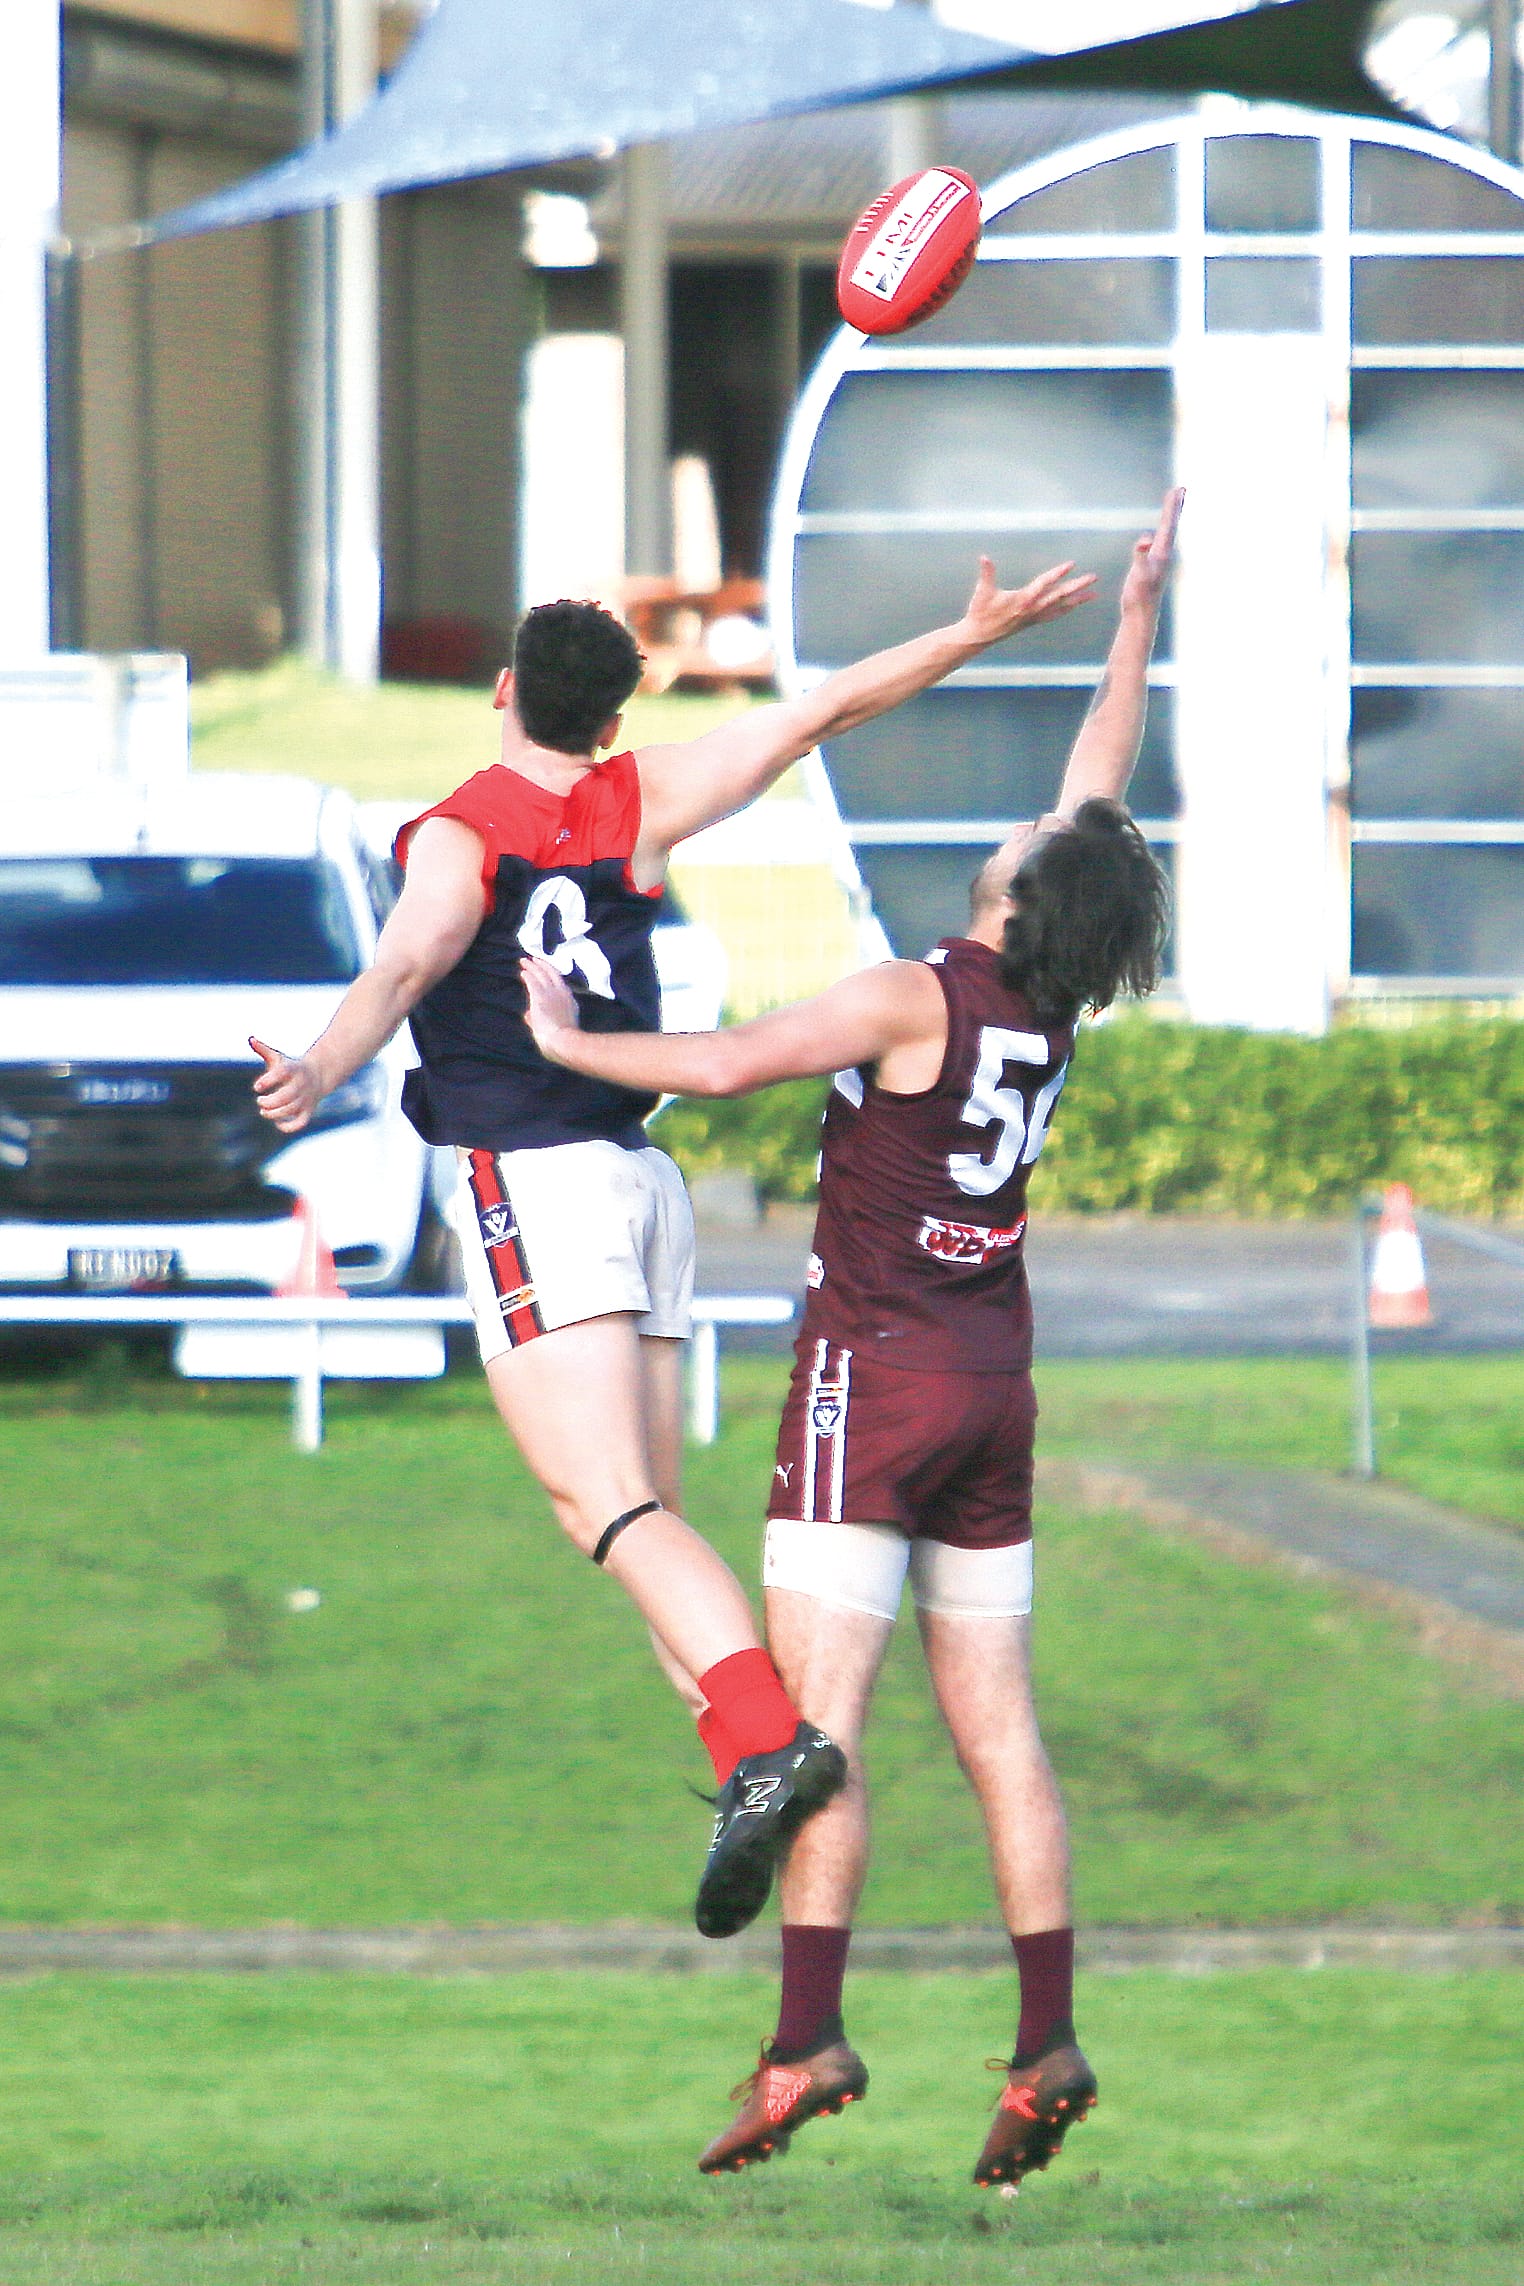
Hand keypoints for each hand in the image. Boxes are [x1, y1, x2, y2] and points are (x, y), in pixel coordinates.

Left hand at [250, 1036, 320, 1133]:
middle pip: (288, 1096)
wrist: (318, 1077)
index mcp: (294, 1070)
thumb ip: (264, 1050)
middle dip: (271, 1102)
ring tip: (263, 1111)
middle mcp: (301, 1084)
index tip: (256, 1087)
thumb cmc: (291, 1069)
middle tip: (260, 1100)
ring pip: (292, 1109)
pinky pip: (301, 1122)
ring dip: (275, 1113)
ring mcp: (306, 1099)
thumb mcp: (279, 1059)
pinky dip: (289, 1126)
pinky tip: (277, 1122)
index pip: (282, 1073)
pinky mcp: (308, 1111)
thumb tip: (250, 1039)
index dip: (269, 1080)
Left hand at [520, 955, 581, 1063]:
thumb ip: (538, 1020)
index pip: (560, 985)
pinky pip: (533, 981)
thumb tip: (527, 1016)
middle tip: (533, 959)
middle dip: (542, 965)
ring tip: (525, 961)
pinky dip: (528, 975)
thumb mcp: (558, 1028)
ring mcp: (552, 994)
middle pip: (552, 974)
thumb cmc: (563, 1041)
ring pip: (542, 974)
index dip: (551, 976)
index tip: (544, 972)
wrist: (566, 1042)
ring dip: (533, 967)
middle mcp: (562, 994)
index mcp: (570, 1002)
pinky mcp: (540, 996)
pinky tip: (523, 971)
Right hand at [958, 555, 1096, 649]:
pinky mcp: (1032, 621)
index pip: (1044, 584)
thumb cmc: (980, 613)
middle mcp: (1032, 609)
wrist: (979, 636)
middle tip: (1093, 578)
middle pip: (1060, 595)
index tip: (1071, 565)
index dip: (1057, 573)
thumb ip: (986, 573)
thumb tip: (984, 557)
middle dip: (1077, 586)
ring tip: (1093, 594)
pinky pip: (1054, 615)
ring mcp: (1034, 617)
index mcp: (1023, 600)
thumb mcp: (982, 591)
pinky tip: (1074, 605)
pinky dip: (1066, 609)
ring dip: (1078, 600)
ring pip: (1061, 607)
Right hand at [1120, 485, 1184, 619]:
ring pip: (1167, 533)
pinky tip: (1158, 534)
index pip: (1168, 524)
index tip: (1177, 489)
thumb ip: (1141, 556)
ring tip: (1173, 505)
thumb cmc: (1139, 595)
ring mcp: (1159, 560)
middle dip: (1175, 507)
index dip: (1171, 507)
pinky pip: (1159, 542)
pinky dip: (1161, 532)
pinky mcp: (1153, 566)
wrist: (1141, 614)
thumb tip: (1145, 541)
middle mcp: (1164, 554)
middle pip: (1171, 525)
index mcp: (1162, 553)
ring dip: (1170, 518)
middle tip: (1181, 489)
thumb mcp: (1140, 574)